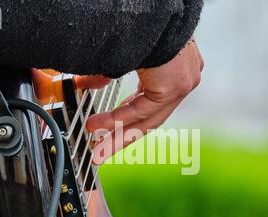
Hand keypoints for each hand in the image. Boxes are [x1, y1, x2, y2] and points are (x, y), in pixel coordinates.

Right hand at [86, 37, 203, 163]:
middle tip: (101, 151)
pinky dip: (119, 118)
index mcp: (169, 71)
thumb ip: (105, 76)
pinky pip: (144, 110)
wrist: (149, 9)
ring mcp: (182, 83)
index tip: (106, 131)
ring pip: (147, 120)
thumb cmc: (135, 26)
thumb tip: (85, 86)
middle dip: (120, 137)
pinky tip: (98, 125)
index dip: (125, 121)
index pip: (148, 105)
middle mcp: (180, 80)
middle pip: (148, 119)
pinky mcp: (176, 86)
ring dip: (118, 134)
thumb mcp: (117, 58)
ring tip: (95, 146)